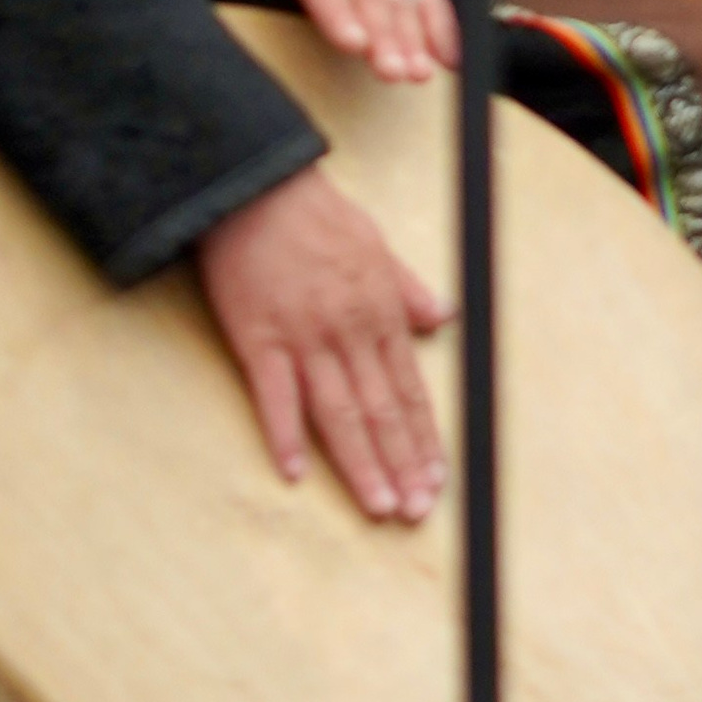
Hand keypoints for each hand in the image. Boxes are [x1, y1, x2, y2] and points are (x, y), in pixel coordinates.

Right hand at [196, 162, 451, 521]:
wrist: (258, 189)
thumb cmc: (317, 216)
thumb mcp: (378, 245)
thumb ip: (409, 289)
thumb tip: (444, 319)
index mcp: (380, 312)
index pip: (410, 388)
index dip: (424, 437)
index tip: (437, 478)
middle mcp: (349, 331)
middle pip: (381, 410)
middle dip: (402, 464)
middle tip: (417, 511)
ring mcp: (304, 338)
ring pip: (339, 413)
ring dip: (361, 463)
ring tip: (379, 506)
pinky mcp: (258, 338)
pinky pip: (274, 395)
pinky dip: (284, 434)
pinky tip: (295, 473)